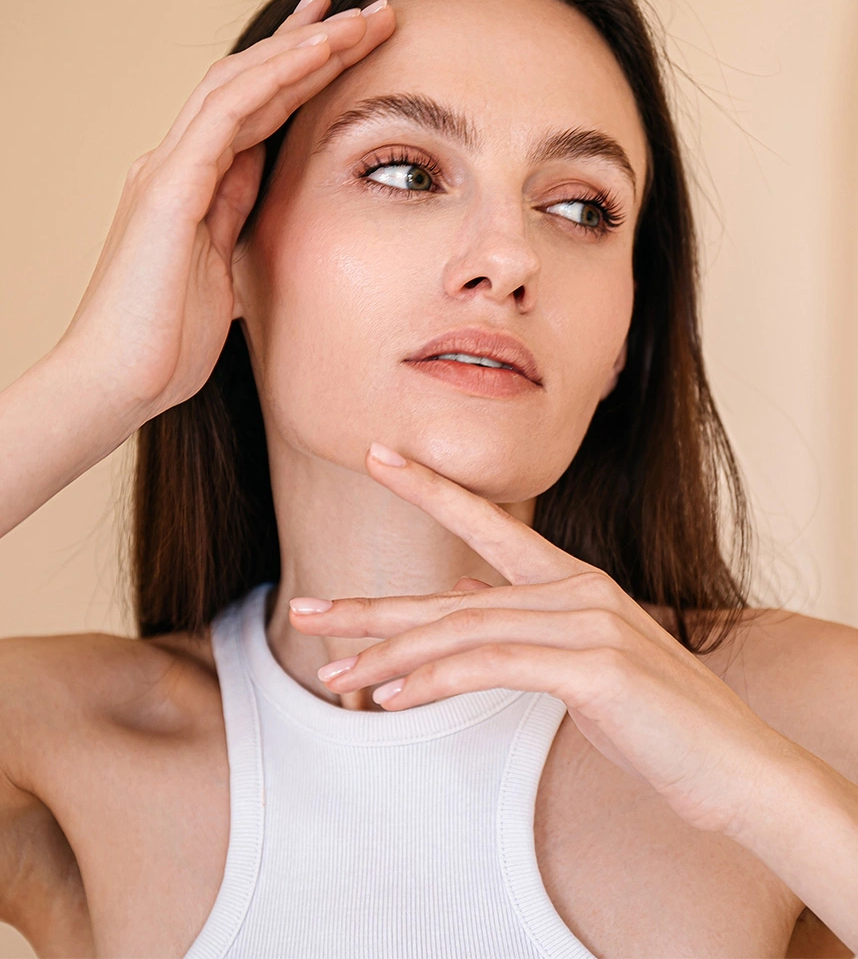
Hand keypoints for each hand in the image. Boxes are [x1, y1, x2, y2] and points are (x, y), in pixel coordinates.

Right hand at [59, 0, 395, 422]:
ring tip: (361, 19)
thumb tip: (268, 212)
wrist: (115, 385)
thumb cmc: (165, 346)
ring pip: (242, 84)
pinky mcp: (169, 189)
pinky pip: (228, 115)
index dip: (297, 73)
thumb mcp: (224, 280)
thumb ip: (237, 233)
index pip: (252, 113)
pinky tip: (319, 52)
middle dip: (309, 43)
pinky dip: (275, 78)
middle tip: (365, 10)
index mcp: (193, 188)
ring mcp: (169, 171)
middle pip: (250, 83)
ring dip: (304, 47)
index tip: (343, 42)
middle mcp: (177, 165)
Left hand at [290, 442, 794, 839]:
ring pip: (460, 631)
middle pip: (449, 594)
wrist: (736, 763)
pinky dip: (434, 680)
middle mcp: (574, 589)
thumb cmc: (657, 717)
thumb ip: (523, 623)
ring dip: (389, 659)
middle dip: (371, 605)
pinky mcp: (592, 666)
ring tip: (334, 675)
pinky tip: (392, 700)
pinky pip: (491, 666)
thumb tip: (463, 595)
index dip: (430, 488)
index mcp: (571, 581)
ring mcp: (586, 622)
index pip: (488, 523)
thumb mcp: (584, 660)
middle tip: (305, 610)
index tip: (379, 457)